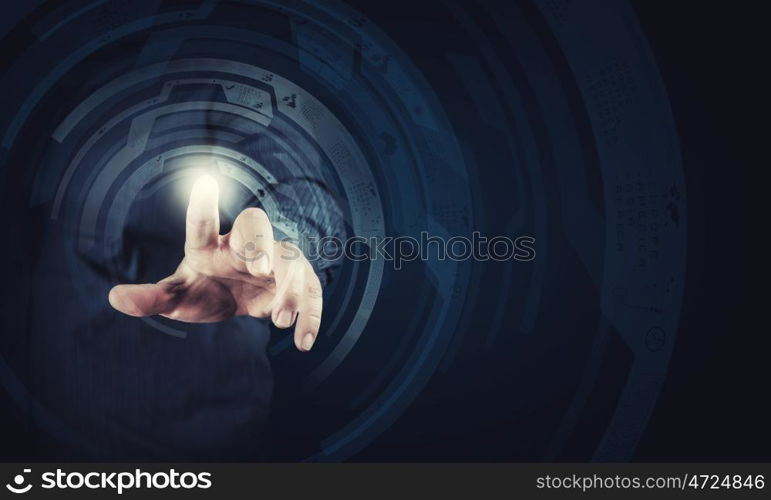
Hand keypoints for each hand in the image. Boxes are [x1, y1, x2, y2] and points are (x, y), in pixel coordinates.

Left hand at [108, 175, 322, 351]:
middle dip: (261, 242)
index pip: (203, 224)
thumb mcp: (178, 297)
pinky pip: (311, 290)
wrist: (236, 301)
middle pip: (256, 225)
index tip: (204, 180)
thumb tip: (114, 297)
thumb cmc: (204, 290)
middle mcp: (243, 246)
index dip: (204, 204)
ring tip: (279, 320)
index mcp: (209, 246)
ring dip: (288, 287)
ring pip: (289, 259)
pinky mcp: (296, 281)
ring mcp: (273, 261)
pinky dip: (311, 314)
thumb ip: (151, 297)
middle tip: (260, 269)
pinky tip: (304, 342)